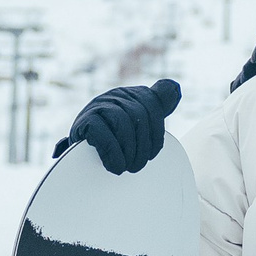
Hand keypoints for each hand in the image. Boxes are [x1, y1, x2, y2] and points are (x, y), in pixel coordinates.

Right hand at [59, 77, 181, 171]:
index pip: (153, 106)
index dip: (157, 134)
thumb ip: (157, 104)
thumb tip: (175, 88)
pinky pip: (102, 133)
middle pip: (139, 116)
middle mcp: (116, 96)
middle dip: (142, 146)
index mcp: (133, 95)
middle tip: (137, 166)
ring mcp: (99, 105)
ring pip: (122, 122)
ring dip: (128, 150)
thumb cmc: (115, 137)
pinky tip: (115, 166)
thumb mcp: (138, 119)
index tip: (152, 155)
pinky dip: (112, 152)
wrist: (80, 150)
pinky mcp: (85, 120)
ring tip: (127, 167)